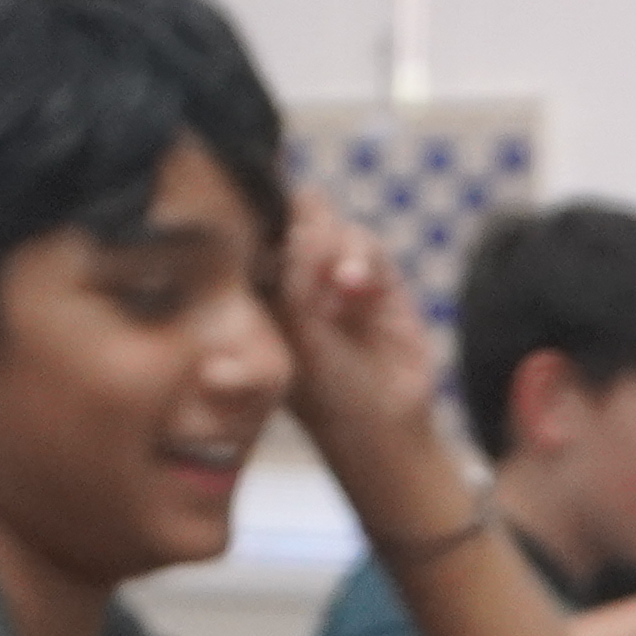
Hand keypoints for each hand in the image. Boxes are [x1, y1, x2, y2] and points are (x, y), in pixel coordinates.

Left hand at [272, 209, 458, 515]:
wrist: (382, 423)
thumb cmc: (324, 394)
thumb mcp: (297, 340)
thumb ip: (295, 284)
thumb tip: (297, 234)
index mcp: (262, 287)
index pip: (252, 232)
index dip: (261, 224)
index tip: (269, 246)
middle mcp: (296, 272)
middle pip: (290, 213)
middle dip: (300, 226)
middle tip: (308, 254)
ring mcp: (335, 271)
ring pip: (328, 221)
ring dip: (329, 243)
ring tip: (340, 283)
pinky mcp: (377, 275)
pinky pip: (364, 243)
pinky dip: (359, 257)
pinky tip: (354, 287)